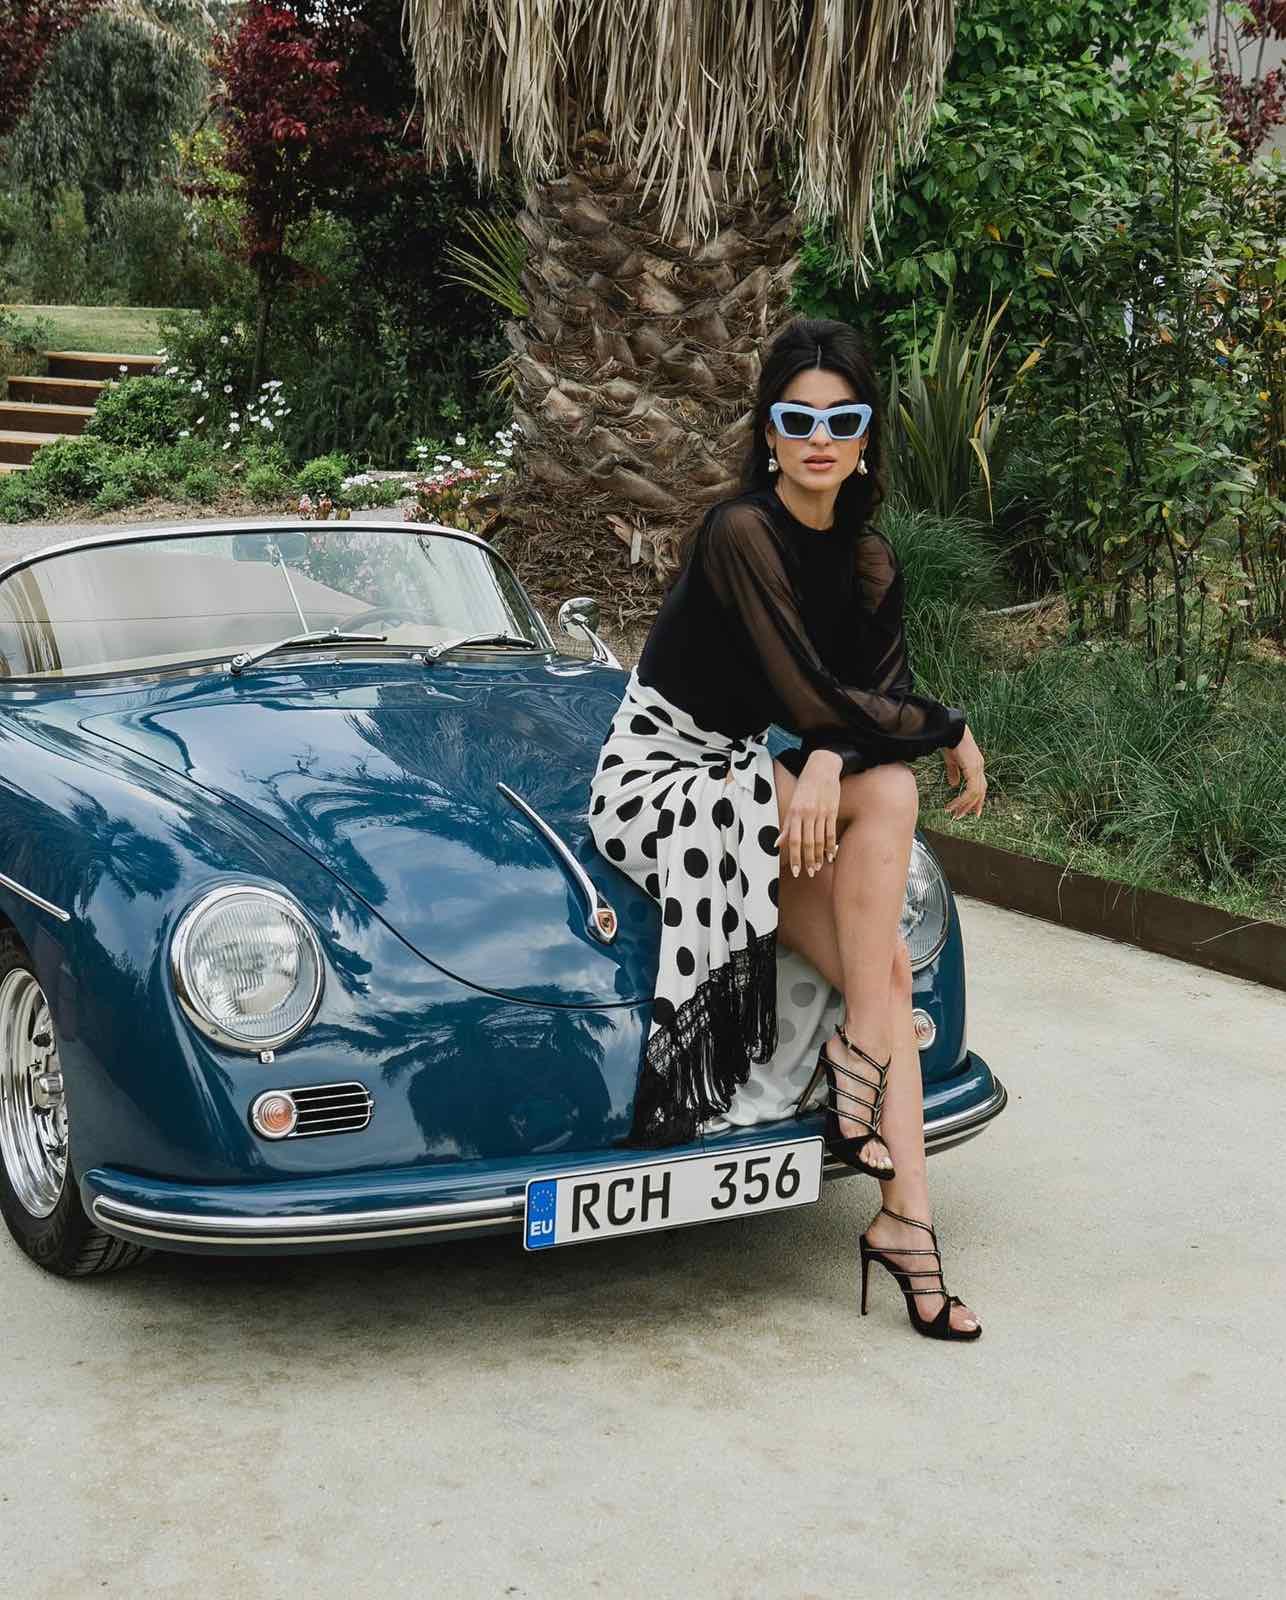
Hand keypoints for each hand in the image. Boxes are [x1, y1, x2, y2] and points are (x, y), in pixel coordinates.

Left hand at [776, 749, 840, 876]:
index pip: (794, 840)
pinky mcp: (832, 811)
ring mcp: (821, 813)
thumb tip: (777, 844)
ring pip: (820, 840)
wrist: (821, 769)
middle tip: (809, 874)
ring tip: (818, 868)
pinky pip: (831, 832)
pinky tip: (831, 856)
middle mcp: (807, 814)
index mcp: (795, 813)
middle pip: (808, 843)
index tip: (796, 871)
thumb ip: (787, 825)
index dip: (795, 857)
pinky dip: (831, 846)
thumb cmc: (804, 788)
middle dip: (808, 861)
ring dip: (819, 856)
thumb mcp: (792, 804)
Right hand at [942, 726, 985, 817]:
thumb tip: (954, 785)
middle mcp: (980, 767)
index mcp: (976, 765)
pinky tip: (954, 804)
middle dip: (972, 805)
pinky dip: (962, 799)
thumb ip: (954, 772)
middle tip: (963, 816)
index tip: (971, 810)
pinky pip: (970, 790)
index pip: (980, 786)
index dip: (977, 799)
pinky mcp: (973, 769)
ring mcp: (978, 768)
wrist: (950, 730)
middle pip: (980, 792)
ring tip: (955, 814)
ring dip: (965, 805)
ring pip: (975, 793)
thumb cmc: (950, 741)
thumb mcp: (951, 760)